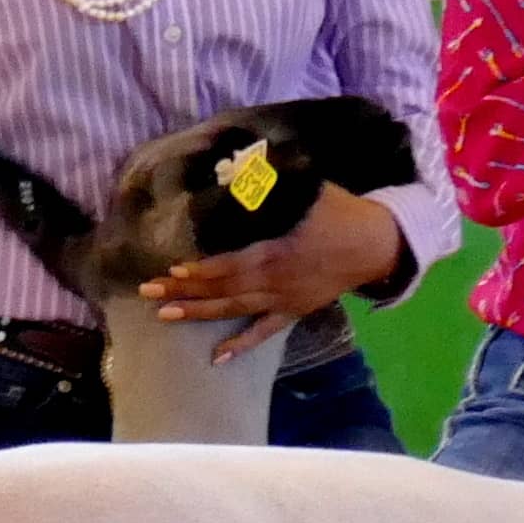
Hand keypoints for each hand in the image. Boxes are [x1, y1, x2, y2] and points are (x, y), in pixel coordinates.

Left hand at [138, 187, 406, 361]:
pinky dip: (241, 345)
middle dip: (184, 291)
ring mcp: (283, 299)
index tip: (173, 271)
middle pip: (223, 289)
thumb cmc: (338, 212)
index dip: (201, 271)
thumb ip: (272, 180)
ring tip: (166, 316)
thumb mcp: (308, 189)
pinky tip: (217, 358)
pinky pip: (264, 332)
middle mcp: (275, 280)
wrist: (375, 245)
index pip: (230, 265)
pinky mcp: (294, 311)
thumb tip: (236, 164)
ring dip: (199, 313)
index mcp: (276, 251)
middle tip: (148, 293)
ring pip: (235, 310)